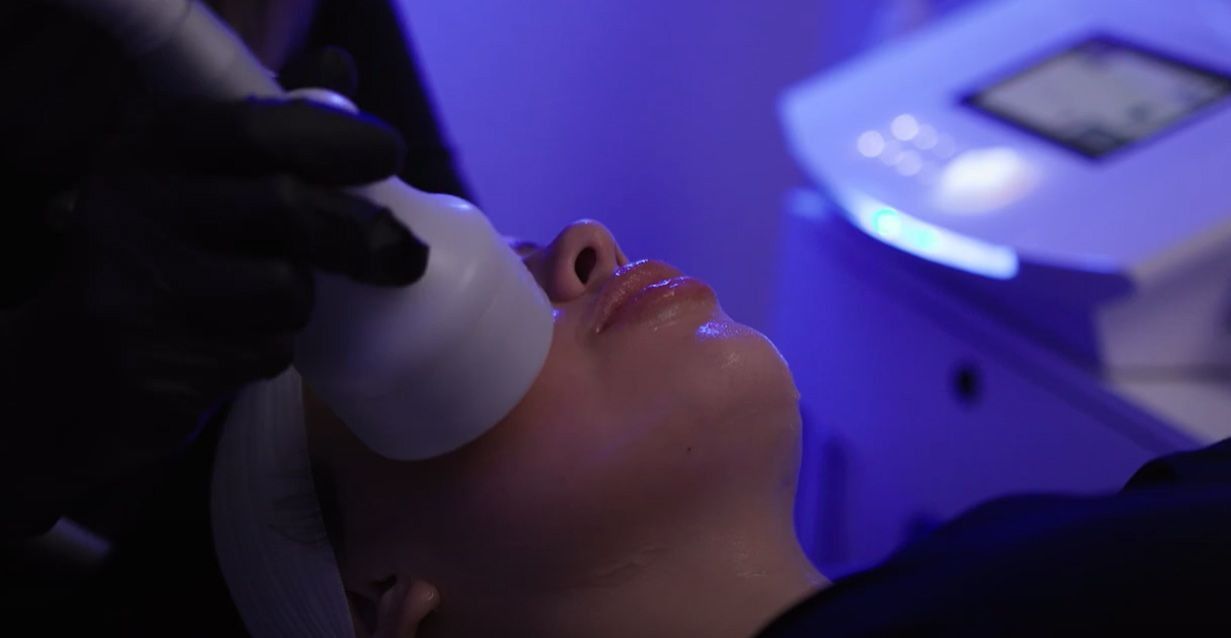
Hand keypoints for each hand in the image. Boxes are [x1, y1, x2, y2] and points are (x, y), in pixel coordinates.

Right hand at [3, 78, 426, 513]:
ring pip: (287, 288)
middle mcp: (135, 206)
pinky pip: (267, 352)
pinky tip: (227, 347)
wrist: (71, 372)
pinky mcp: (159, 363)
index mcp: (148, 148)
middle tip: (404, 255)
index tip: (389, 156)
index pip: (258, 128)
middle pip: (287, 207)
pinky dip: (269, 353)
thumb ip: (267, 129)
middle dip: (361, 233)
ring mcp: (141, 288)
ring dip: (299, 304)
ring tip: (260, 306)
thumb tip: (338, 69)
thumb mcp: (192, 181)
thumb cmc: (159, 262)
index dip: (336, 139)